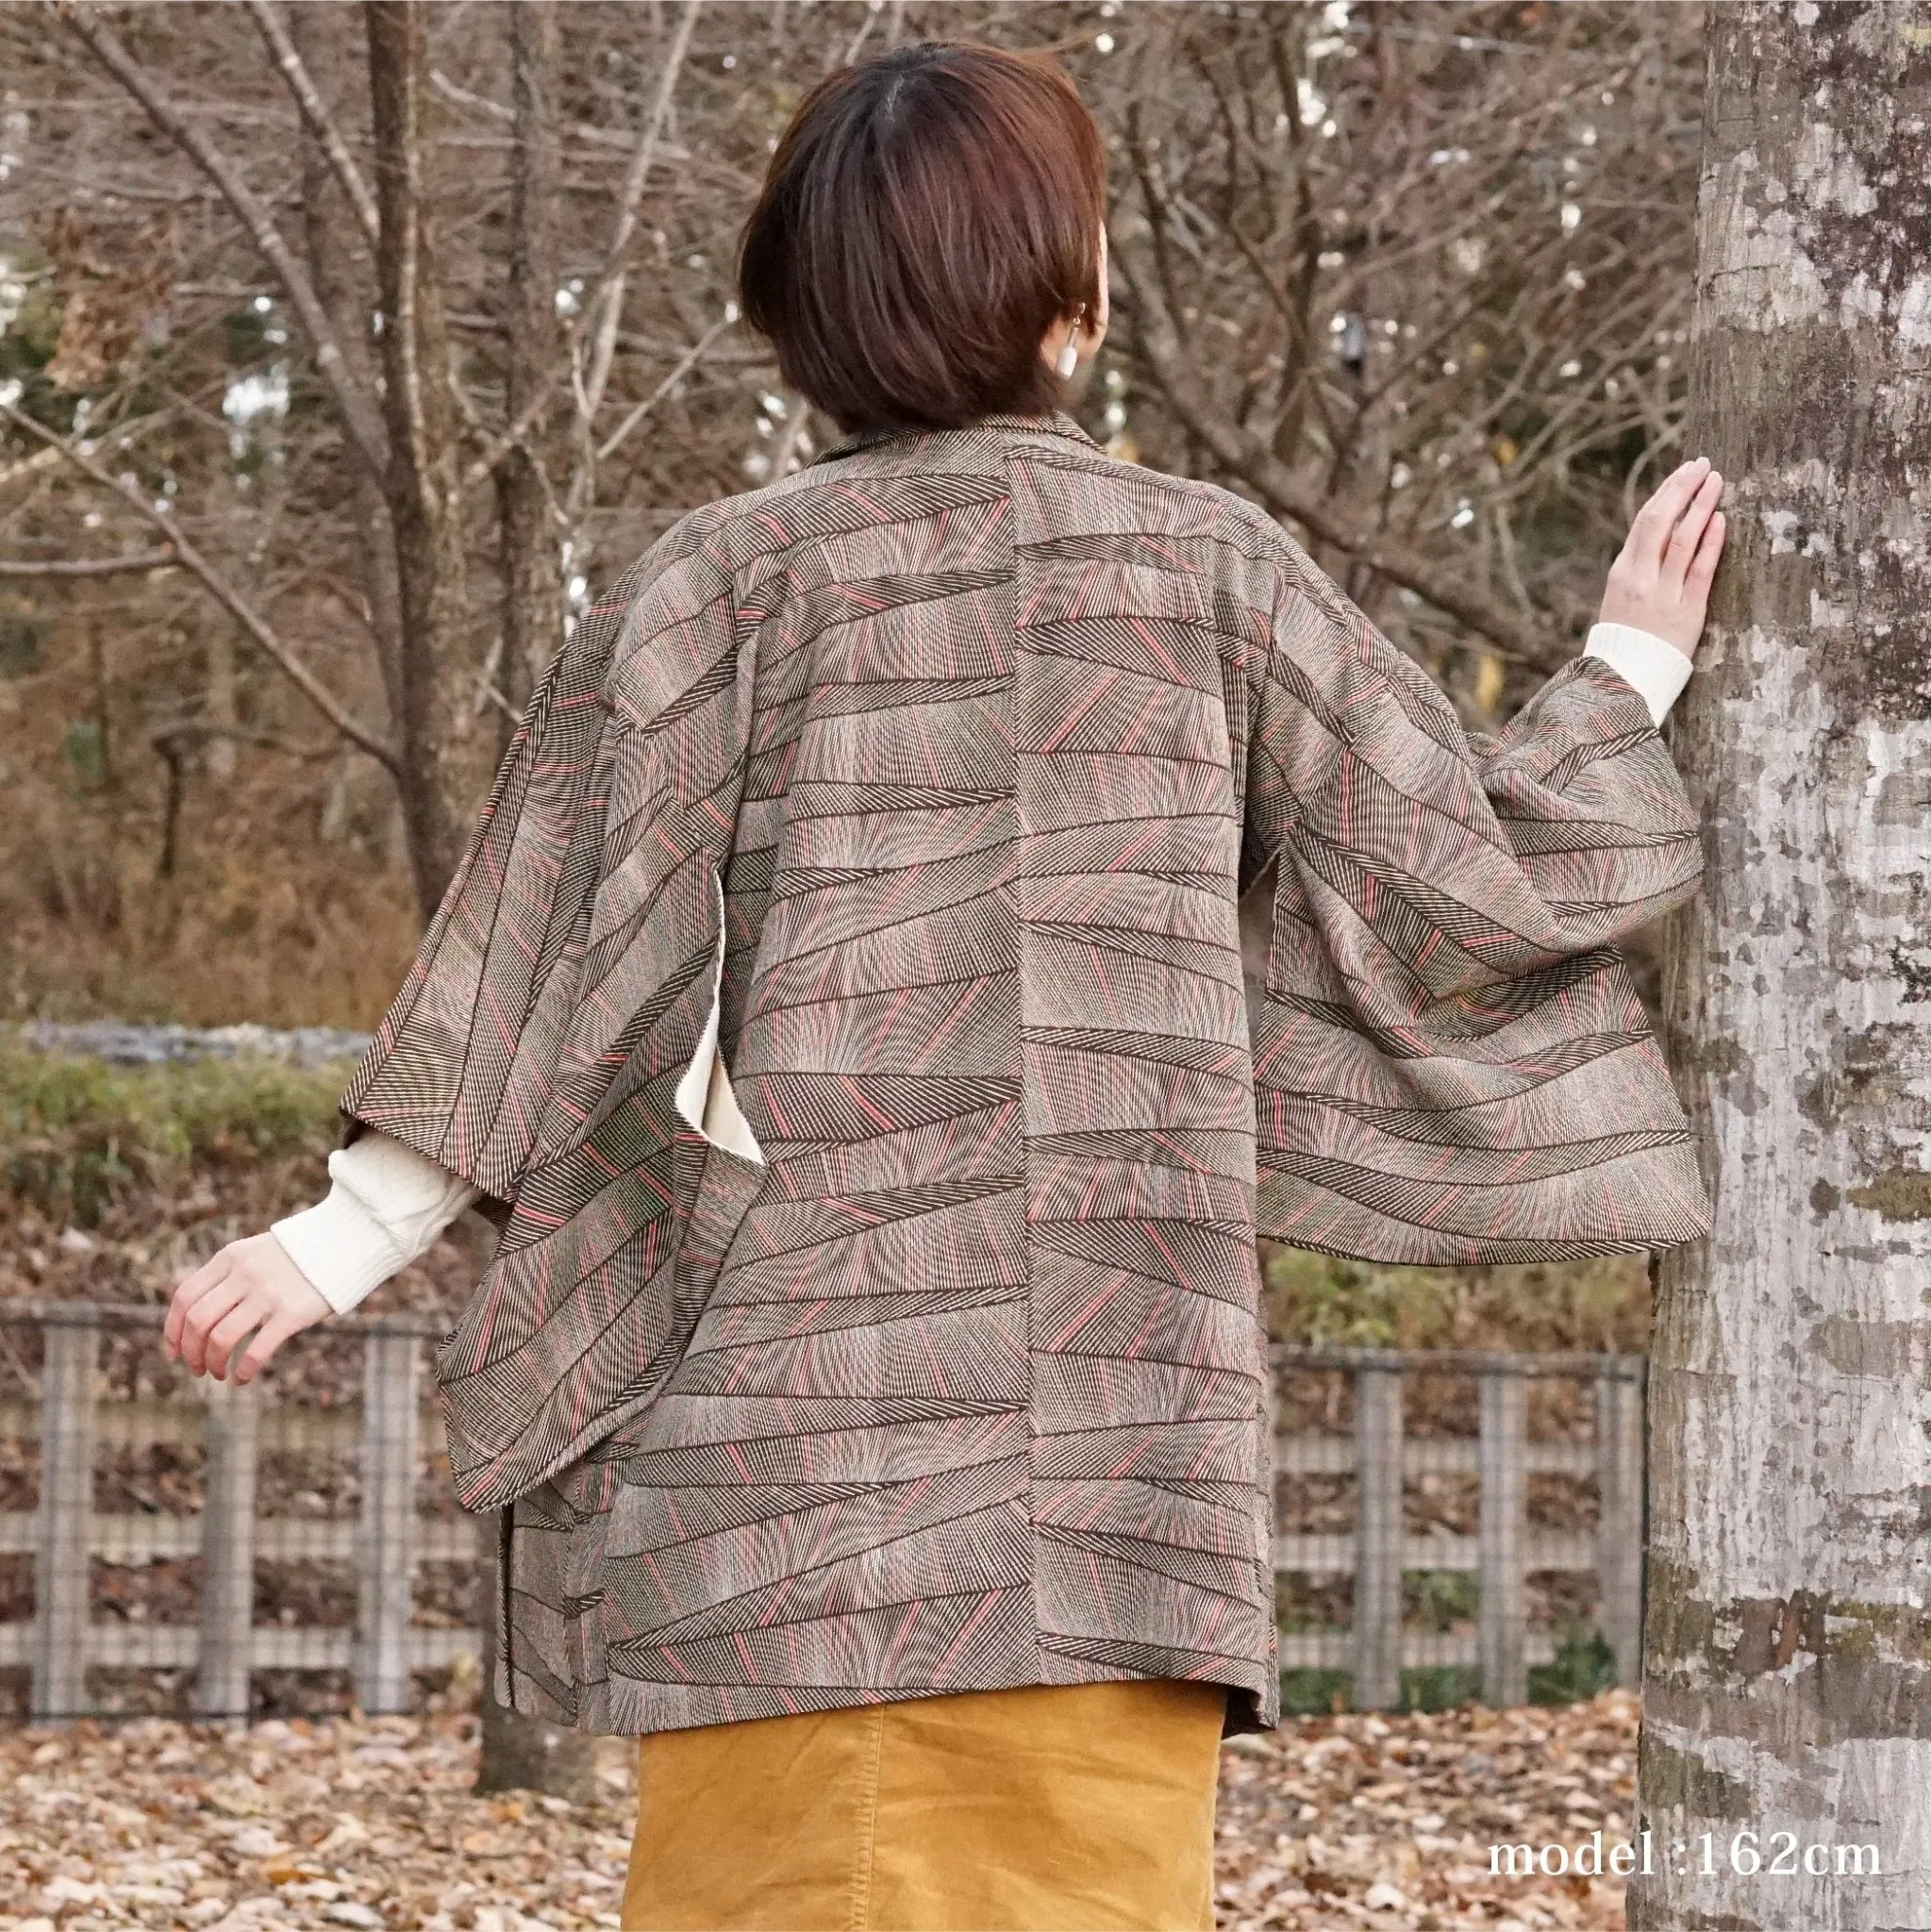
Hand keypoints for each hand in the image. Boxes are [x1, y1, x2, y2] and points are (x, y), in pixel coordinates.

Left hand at [165, 1232, 331, 1383]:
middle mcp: (245, 1274)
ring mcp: (268, 1293)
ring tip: (219, 1374)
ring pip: (221, 1338)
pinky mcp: (292, 1313)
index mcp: (230, 1257)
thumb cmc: (297, 1256)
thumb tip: (195, 1320)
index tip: (174, 1353)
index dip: (172, 1331)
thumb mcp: (255, 1254)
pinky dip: (243, 1371)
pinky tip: (242, 1378)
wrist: (345, 1242)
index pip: (184, 1298)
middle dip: (191, 1352)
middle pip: (197, 1321)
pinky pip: (256, 1350)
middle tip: (197, 1369)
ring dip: (213, 1364)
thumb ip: (227, 1277)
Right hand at [1598, 455, 1726, 658]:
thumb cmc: (1626, 638)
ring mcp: (1664, 595)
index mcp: (1622, 573)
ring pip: (1682, 540)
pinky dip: (1710, 543)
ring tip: (1717, 482)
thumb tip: (1667, 528)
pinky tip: (1720, 520)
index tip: (1686, 470)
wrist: (1624, 680)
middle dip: (1683, 488)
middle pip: (1661, 522)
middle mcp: (1641, 579)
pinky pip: (1700, 571)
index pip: (1645, 521)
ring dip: (1701, 506)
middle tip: (1703, 464)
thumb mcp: (1621, 597)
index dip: (1667, 491)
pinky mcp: (1688, 613)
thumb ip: (1641, 565)